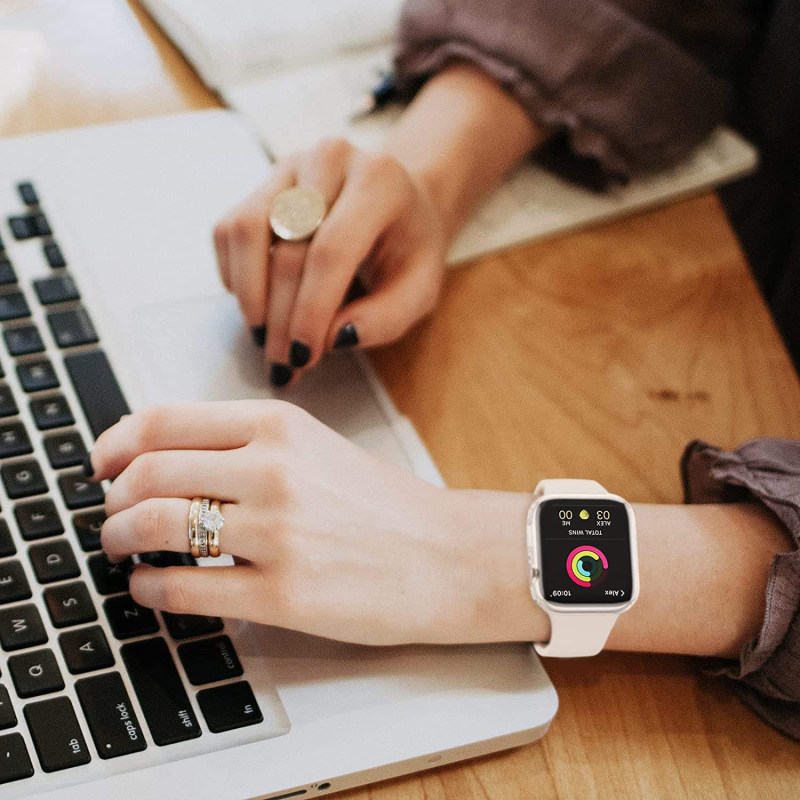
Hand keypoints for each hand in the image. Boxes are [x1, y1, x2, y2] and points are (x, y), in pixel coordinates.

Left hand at [92, 401, 536, 645]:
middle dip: (112, 499)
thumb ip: (247, 445)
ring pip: (155, 527)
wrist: (449, 555)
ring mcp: (277, 533)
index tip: (101, 463)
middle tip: (110, 515)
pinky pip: (184, 589)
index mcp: (280, 426)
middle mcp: (274, 470)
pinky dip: (149, 591)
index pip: (164, 420)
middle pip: (148, 473)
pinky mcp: (284, 594)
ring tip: (122, 551)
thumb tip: (167, 459)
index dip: (115, 443)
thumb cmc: (385, 506)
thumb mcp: (317, 448)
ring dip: (119, 540)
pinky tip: (151, 590)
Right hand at [213, 139, 446, 386]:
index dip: (311, 309)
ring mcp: (289, 166)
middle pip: (288, 247)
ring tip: (264, 338)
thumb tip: (334, 338)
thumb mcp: (419, 290)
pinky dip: (235, 275)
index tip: (303, 356)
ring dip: (249, 296)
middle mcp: (330, 160)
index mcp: (379, 182)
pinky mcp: (261, 183)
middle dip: (281, 317)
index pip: (332, 249)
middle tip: (283, 363)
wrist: (398, 202)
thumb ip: (385, 318)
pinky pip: (229, 230)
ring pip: (246, 231)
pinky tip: (258, 305)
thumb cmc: (409, 249)